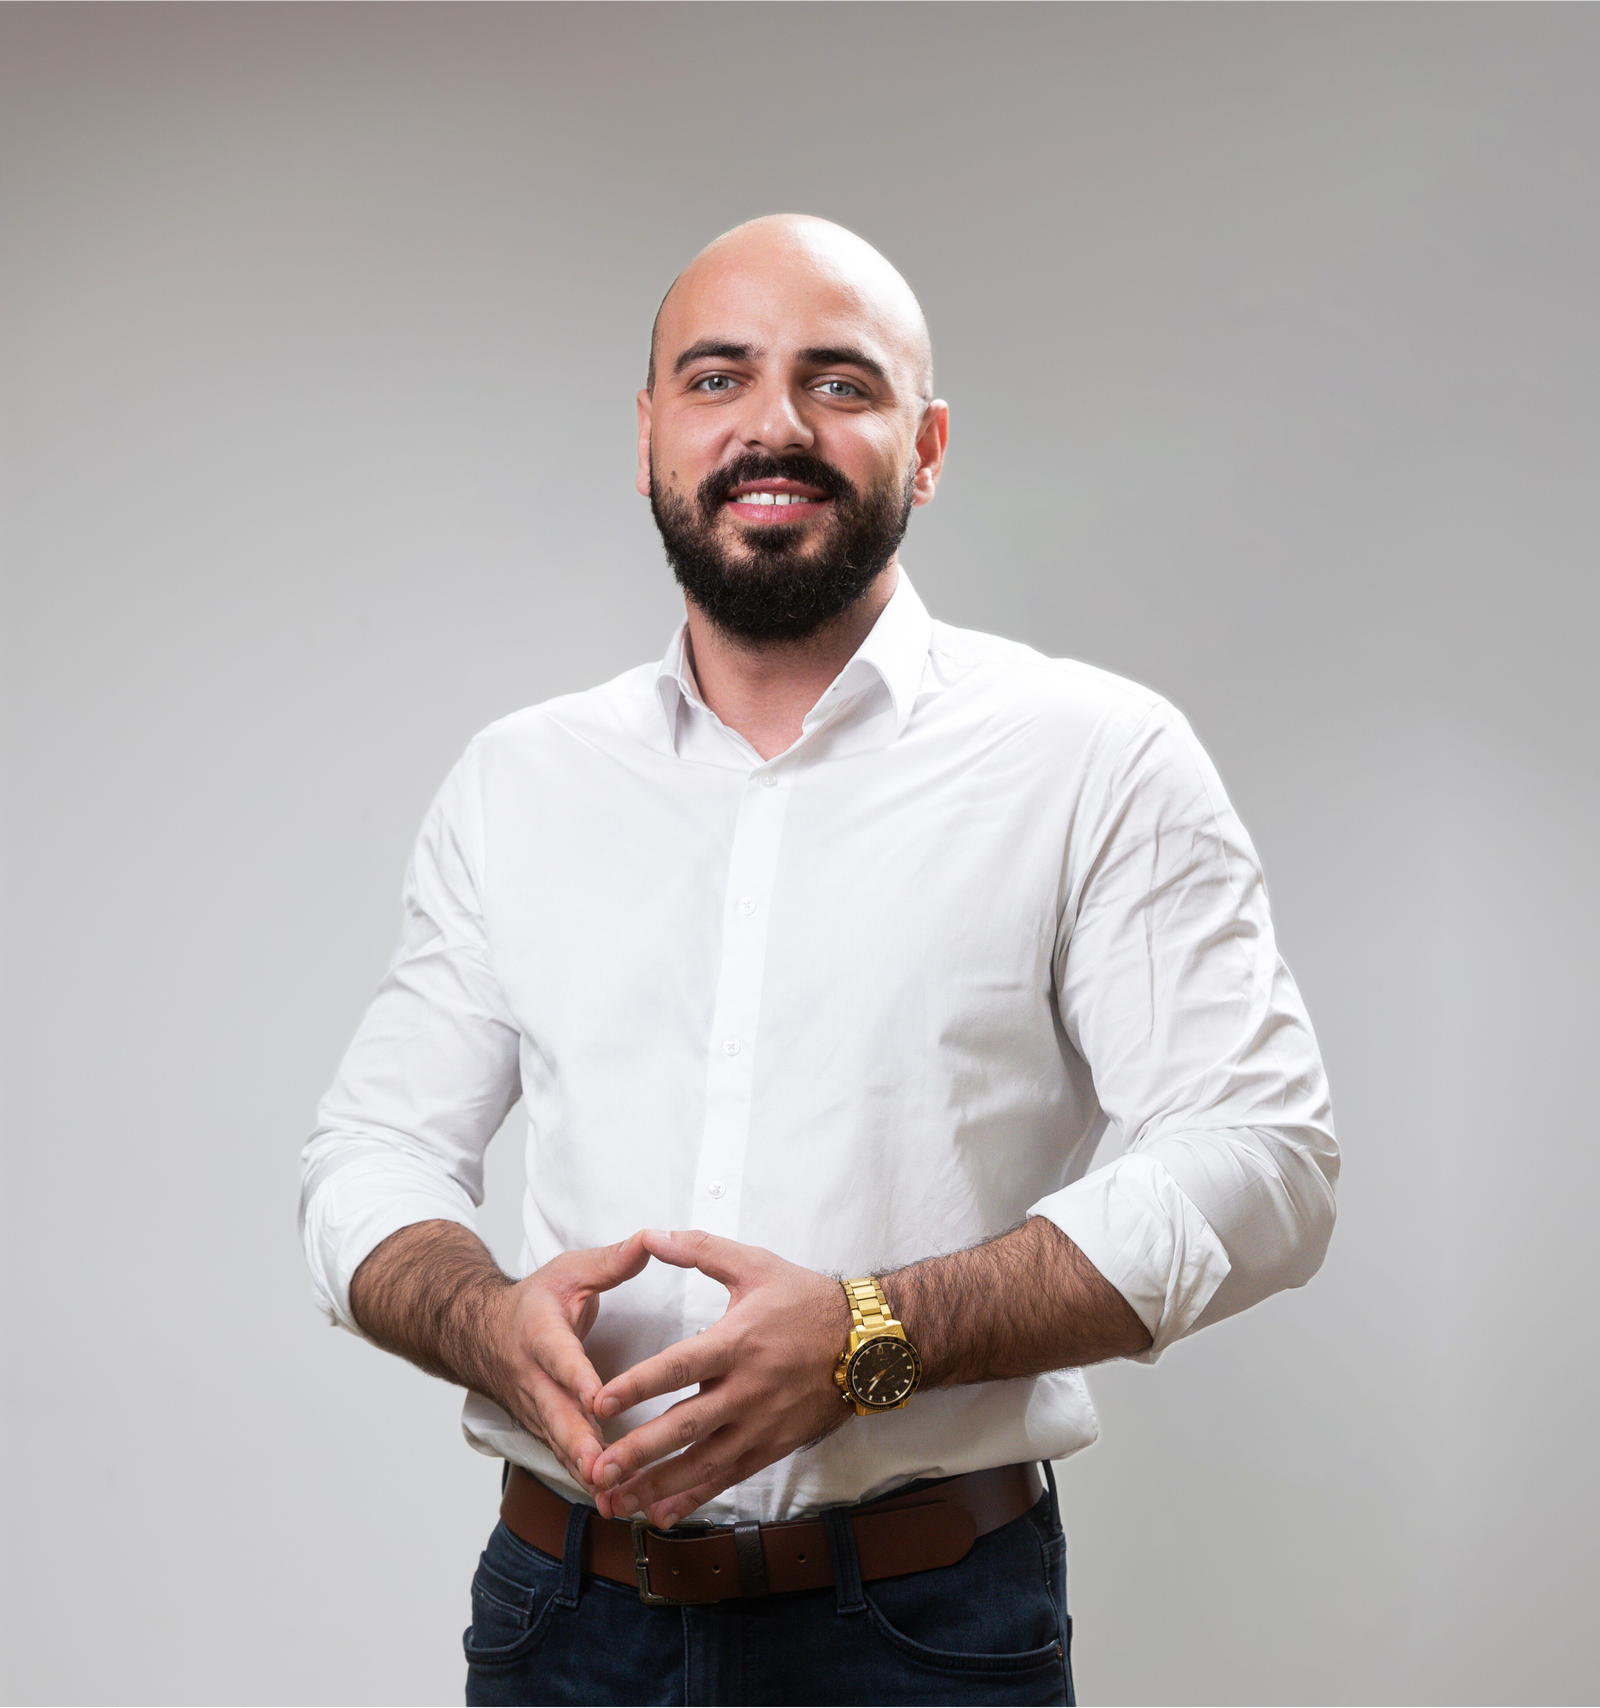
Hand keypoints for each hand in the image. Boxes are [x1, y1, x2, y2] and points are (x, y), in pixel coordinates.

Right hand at [484, 1231, 650, 1493]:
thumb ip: (612, 1261)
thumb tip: (653, 1240)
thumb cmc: (535, 1301)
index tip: (598, 1398)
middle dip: (581, 1446)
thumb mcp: (570, 1270)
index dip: (578, 1379)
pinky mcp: (544, 1430)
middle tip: (605, 1470)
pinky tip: (613, 1503)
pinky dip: (586, 1482)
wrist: (480, 1332)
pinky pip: (566, 1459)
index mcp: (543, 1335)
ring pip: (561, 1447)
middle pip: (558, 1417)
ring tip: (615, 1499)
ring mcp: (537, 1410)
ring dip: (586, 1474)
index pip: (561, 1358)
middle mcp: (535, 1380)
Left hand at [587, 1229, 851, 1526]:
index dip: (639, 1385)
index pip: (680, 1366)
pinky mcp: (772, 1447)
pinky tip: (661, 1514)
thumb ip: (700, 1250)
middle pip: (686, 1427)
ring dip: (658, 1485)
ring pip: (703, 1463)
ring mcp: (761, 1424)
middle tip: (599, 1469)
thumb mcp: (755, 1265)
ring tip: (617, 1501)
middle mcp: (748, 1389)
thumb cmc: (807, 1301)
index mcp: (738, 1342)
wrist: (868, 1344)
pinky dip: (694, 1498)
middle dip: (640, 1452)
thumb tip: (652, 1236)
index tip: (599, 1402)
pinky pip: (728, 1478)